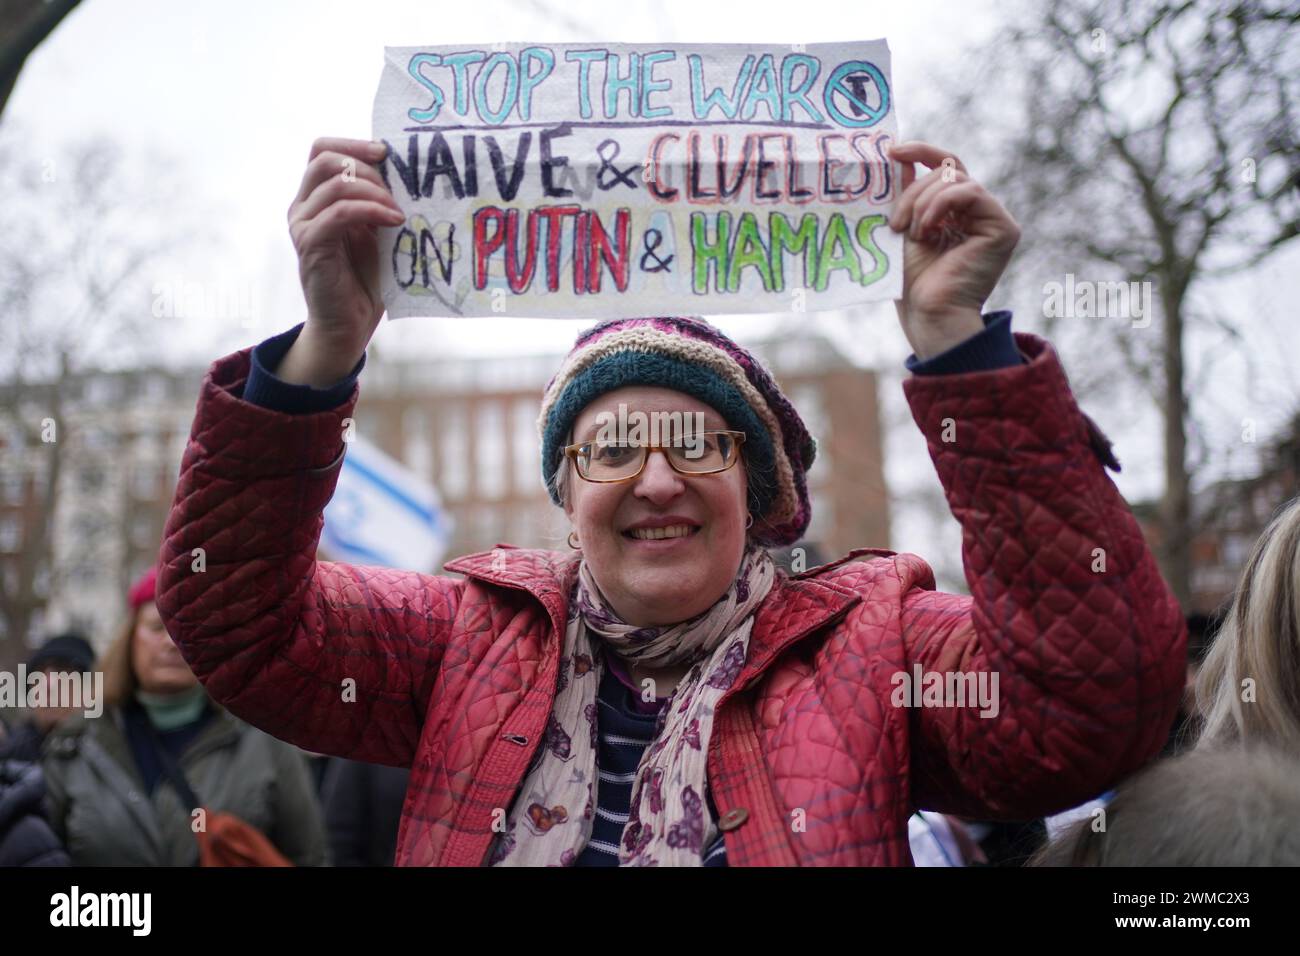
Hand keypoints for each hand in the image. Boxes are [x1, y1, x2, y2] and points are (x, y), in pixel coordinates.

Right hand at [281, 137, 403, 385]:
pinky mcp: (310, 244)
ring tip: (400, 210)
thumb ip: (378, 201)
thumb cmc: (368, 279)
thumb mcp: (377, 230)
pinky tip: (394, 221)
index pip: (323, 149)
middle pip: (323, 157)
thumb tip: (407, 171)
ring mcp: (302, 224)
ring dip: (373, 190)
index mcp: (316, 198)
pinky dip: (369, 210)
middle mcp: (302, 206)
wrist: (351, 324)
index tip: (387, 152)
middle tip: (397, 185)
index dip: (352, 143)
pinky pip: (338, 212)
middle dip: (365, 165)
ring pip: (332, 182)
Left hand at [888, 141, 1020, 359]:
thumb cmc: (912, 281)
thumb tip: (897, 156)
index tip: (893, 150)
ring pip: (956, 180)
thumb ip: (905, 193)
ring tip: (912, 232)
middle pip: (945, 172)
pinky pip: (971, 192)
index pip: (945, 167)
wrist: (927, 314)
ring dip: (924, 202)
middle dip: (913, 192)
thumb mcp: (902, 226)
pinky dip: (943, 203)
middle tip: (895, 223)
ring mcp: (994, 219)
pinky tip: (928, 228)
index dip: (921, 151)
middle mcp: (978, 213)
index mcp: (956, 212)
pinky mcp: (1003, 228)